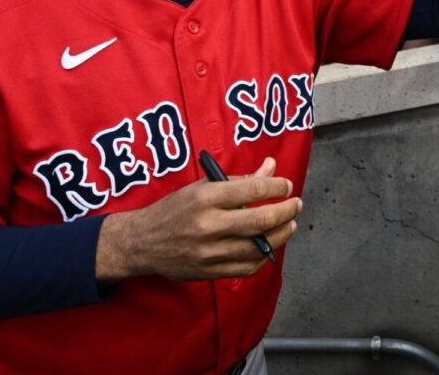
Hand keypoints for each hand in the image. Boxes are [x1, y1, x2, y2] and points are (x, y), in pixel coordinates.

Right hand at [94, 157, 299, 282]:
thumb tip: (271, 167)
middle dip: (286, 211)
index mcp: (205, 198)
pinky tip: (270, 245)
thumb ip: (239, 179)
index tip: (287, 185)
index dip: (277, 186)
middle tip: (296, 204)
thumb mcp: (202, 186)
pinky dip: (264, 256)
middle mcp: (208, 225)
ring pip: (258, 247)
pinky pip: (247, 268)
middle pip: (260, 221)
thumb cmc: (174, 210)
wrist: (142, 243)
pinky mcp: (210, 272)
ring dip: (281, 235)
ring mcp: (209, 252)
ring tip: (290, 224)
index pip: (252, 189)